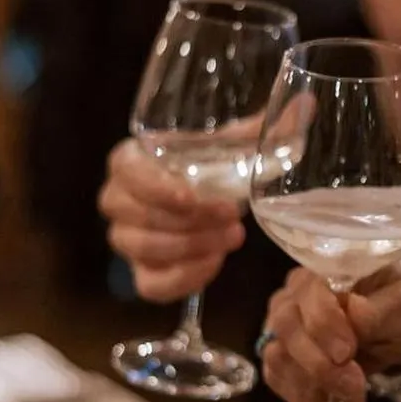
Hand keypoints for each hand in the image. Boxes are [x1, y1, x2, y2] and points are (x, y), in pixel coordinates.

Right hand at [98, 138, 245, 300]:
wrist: (213, 202)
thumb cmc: (211, 167)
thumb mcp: (228, 145)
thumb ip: (249, 132)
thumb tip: (284, 116)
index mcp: (128, 161)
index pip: (128, 174)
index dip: (157, 188)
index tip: (191, 197)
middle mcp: (117, 199)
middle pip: (139, 215)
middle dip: (189, 220)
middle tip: (231, 216)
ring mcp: (125, 239)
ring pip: (145, 249)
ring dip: (192, 246)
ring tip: (232, 236)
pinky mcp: (140, 272)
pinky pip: (151, 285)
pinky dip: (184, 278)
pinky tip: (214, 261)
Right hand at [260, 267, 400, 401]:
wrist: (396, 330)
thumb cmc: (398, 308)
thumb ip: (382, 308)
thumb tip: (354, 311)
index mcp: (322, 272)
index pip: (309, 292)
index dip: (323, 325)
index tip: (348, 353)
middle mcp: (293, 295)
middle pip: (286, 327)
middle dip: (319, 363)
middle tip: (354, 385)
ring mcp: (281, 326)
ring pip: (277, 356)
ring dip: (312, 383)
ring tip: (350, 396)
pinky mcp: (280, 355)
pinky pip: (275, 377)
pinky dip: (301, 395)